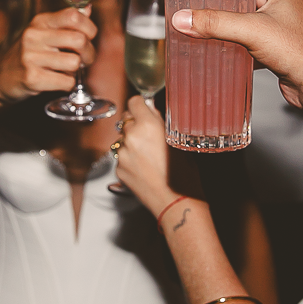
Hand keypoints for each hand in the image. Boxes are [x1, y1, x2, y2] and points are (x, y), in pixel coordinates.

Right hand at [0, 8, 97, 103]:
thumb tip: (87, 9)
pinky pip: (66, 82)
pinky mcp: (32, 78)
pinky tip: (56, 80)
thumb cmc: (28, 54)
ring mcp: (31, 57)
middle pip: (79, 40)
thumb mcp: (43, 32)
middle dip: (88, 53)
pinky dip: (66, 84)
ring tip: (65, 70)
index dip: (89, 28)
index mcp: (40, 21)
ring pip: (74, 62)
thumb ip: (65, 22)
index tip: (88, 38)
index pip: (74, 15)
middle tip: (83, 60)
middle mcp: (34, 36)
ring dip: (75, 71)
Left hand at [114, 96, 175, 214]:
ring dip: (131, 143)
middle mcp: (131, 137)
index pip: (134, 102)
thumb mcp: (178, 140)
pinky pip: (121, 157)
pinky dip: (130, 159)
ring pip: (122, 139)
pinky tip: (144, 168)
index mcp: (147, 125)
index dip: (140, 106)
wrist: (176, 201)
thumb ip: (161, 122)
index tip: (143, 110)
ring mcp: (123, 154)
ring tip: (148, 156)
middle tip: (149, 136)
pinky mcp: (118, 169)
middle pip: (126, 120)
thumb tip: (151, 110)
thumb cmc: (183, 173)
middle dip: (135, 125)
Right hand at [171, 0, 302, 110]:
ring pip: (254, 17)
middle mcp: (290, 2)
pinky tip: (227, 46)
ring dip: (235, 22)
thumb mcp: (251, 30)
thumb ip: (215, 22)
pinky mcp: (284, 44)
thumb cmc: (301, 51)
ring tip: (212, 24)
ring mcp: (288, 23)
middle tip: (206, 3)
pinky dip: (243, 40)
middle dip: (228, 1)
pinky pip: (258, 36)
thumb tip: (186, 17)